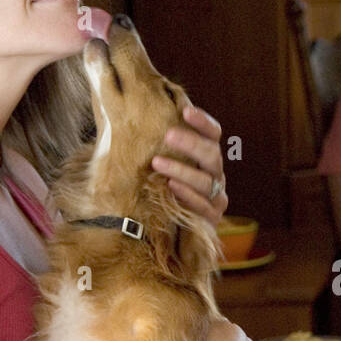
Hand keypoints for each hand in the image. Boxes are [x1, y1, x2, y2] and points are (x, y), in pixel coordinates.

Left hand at [151, 105, 227, 224]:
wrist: (169, 230)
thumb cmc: (160, 188)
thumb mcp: (159, 163)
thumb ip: (154, 143)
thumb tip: (124, 111)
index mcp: (206, 156)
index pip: (213, 133)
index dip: (202, 121)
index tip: (186, 110)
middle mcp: (215, 174)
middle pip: (212, 155)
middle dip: (191, 144)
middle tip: (168, 135)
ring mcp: (216, 197)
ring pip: (206, 181)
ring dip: (183, 170)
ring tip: (158, 163)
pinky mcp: (211, 218)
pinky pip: (204, 206)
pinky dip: (188, 196)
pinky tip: (171, 187)